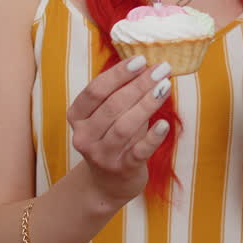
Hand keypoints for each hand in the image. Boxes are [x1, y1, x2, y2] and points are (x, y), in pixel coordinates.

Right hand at [67, 56, 172, 203]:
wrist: (108, 182)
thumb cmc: (114, 137)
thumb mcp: (110, 114)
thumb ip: (123, 92)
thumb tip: (150, 66)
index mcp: (77, 116)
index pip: (95, 90)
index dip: (118, 74)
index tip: (141, 60)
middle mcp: (84, 136)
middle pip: (112, 105)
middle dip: (139, 84)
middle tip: (162, 69)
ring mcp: (102, 155)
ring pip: (124, 126)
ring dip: (147, 104)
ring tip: (165, 87)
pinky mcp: (122, 169)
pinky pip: (138, 152)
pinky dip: (152, 137)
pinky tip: (165, 124)